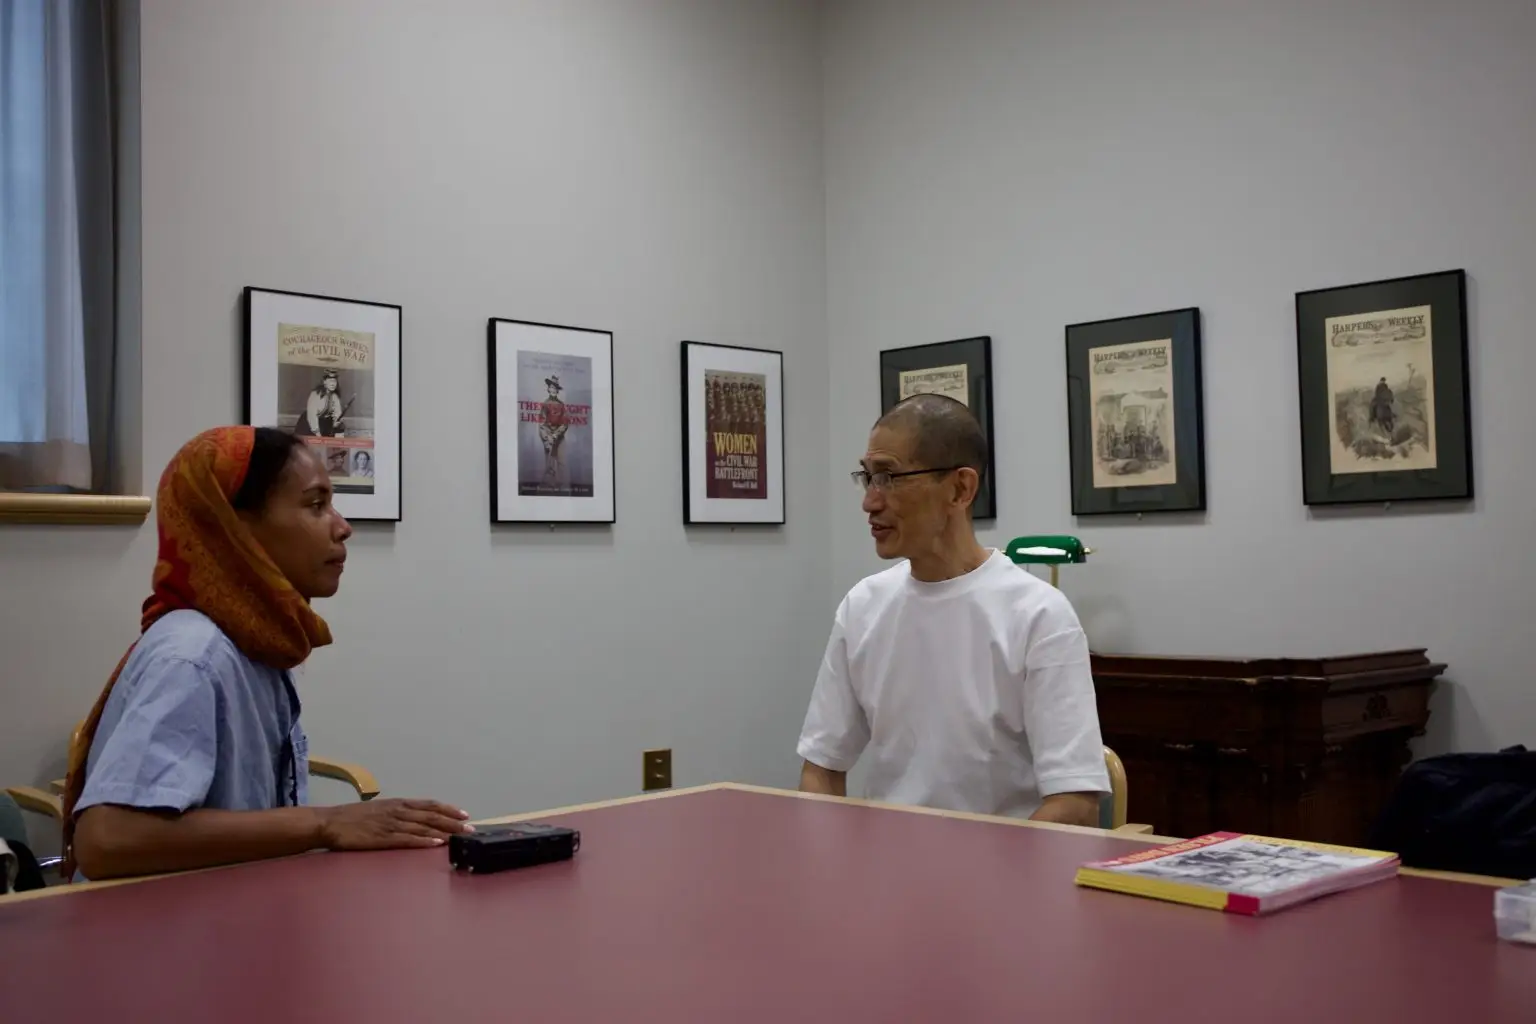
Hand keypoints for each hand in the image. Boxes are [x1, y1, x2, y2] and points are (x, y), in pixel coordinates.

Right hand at [318, 798, 472, 850]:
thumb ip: (397, 813)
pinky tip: (437, 844)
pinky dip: (424, 841)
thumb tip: (414, 819)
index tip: (464, 814)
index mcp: (398, 804)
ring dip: (445, 832)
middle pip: (432, 815)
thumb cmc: (353, 818)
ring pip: (424, 827)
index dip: (448, 809)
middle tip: (471, 828)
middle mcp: (398, 811)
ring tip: (461, 836)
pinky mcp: (383, 838)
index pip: (429, 805)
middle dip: (453, 822)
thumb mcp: (379, 810)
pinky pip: (408, 839)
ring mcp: (391, 824)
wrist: (330, 822)